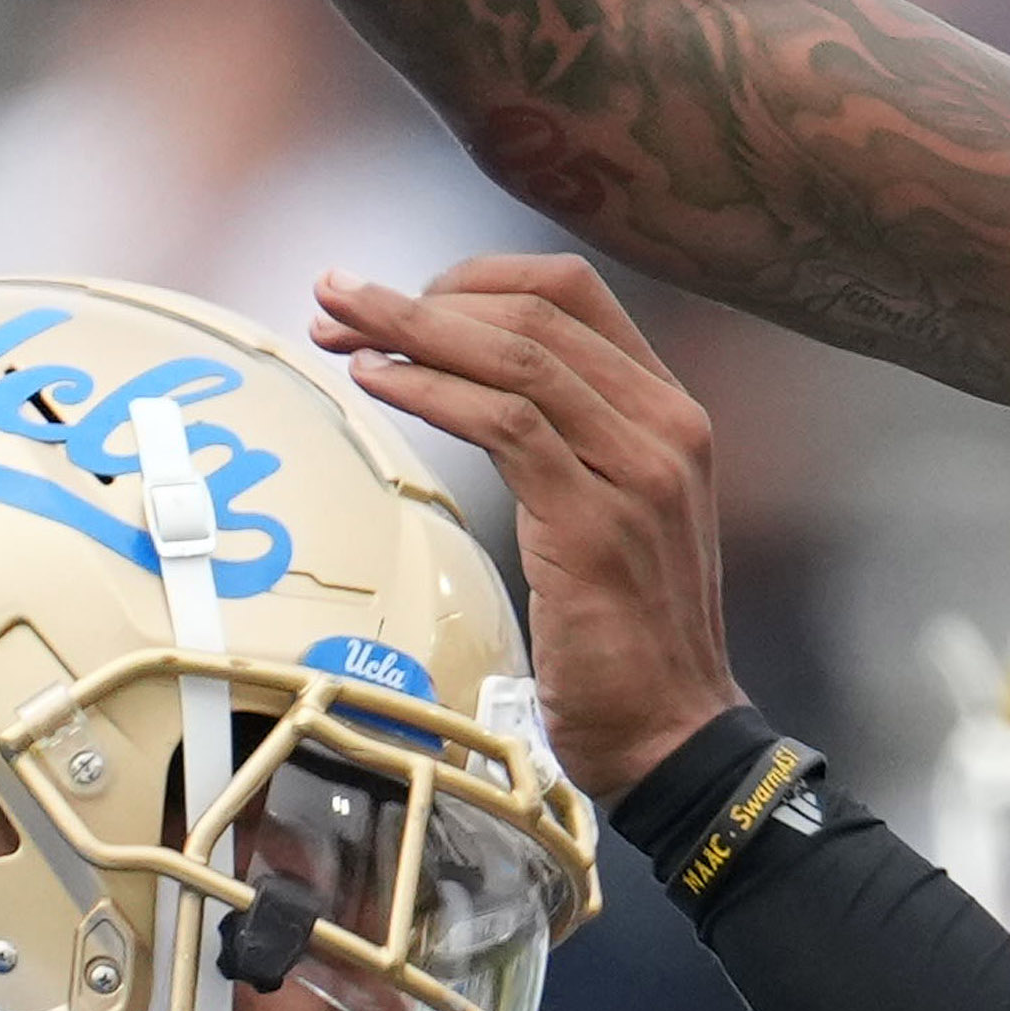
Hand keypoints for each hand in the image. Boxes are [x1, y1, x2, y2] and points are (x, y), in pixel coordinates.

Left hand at [319, 254, 745, 783]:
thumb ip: (564, 440)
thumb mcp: (607, 510)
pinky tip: (376, 380)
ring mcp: (637, 472)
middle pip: (534, 311)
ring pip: (515, 356)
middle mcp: (665, 425)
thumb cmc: (625, 635)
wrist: (673, 735)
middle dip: (420, 295)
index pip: (571, 290)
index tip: (397, 295)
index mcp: (669, 410)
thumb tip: (465, 383)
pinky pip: (504, 424)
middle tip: (337, 299)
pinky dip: (430, 390)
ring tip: (337, 328)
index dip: (473, 275)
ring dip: (410, 329)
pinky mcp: (595, 524)